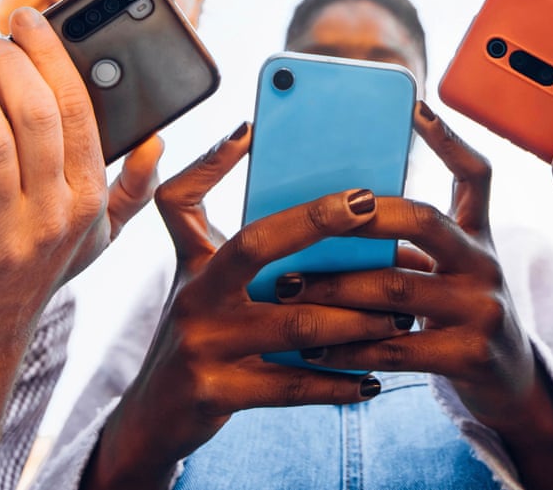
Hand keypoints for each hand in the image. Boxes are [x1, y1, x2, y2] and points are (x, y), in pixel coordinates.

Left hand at [0, 11, 110, 489]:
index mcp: (88, 201)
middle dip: (5, 59)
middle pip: (34, 116)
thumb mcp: (96, 238)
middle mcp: (52, 218)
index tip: (27, 18)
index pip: (80, 111)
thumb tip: (157, 140)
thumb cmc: (35, 274)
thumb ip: (135, 189)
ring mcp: (1, 239)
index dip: (52, 54)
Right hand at [88, 125, 395, 489]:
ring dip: (355, 318)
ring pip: (294, 324)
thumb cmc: (201, 336)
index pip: (184, 200)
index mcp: (193, 264)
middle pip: (256, 244)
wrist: (152, 422)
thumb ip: (236, 242)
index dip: (211, 162)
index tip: (255, 131)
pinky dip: (337, 383)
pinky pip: (291, 386)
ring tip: (400, 312)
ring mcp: (202, 347)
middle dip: (316, 221)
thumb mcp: (200, 283)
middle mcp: (193, 299)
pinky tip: (373, 380)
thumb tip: (294, 192)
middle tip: (371, 208)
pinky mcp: (215, 394)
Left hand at [280, 104, 552, 489]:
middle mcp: (485, 263)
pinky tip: (310, 348)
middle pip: (423, 220)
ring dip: (333, 288)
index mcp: (478, 235)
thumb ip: (409, 243)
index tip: (416, 106)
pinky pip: (395, 347)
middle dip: (361, 217)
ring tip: (286, 288)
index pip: (475, 174)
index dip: (449, 139)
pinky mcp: (469, 356)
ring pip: (395, 288)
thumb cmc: (458, 315)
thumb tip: (324, 218)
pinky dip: (347, 347)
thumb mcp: (450, 269)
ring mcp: (482, 309)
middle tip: (312, 218)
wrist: (510, 383)